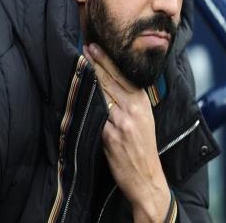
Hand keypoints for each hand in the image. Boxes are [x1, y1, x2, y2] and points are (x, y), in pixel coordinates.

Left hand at [84, 43, 170, 222]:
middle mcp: (134, 109)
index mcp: (143, 102)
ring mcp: (122, 121)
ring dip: (90, 76)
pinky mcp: (110, 135)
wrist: (146, 178)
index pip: (123, 75)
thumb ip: (131, 101)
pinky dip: (88, 100)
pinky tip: (79, 89)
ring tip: (80, 60)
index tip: (96, 46)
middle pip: (111, 80)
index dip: (108, 60)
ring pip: (102, 92)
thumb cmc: (143, 148)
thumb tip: (111, 82)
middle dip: (97, 61)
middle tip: (86, 46)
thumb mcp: (144, 119)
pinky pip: (96, 113)